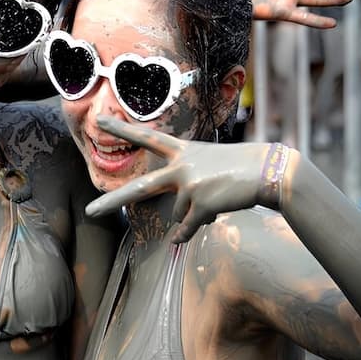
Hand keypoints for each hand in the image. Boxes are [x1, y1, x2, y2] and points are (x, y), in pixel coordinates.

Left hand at [85, 116, 288, 242]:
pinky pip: (186, 228)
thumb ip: (190, 185)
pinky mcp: (201, 204)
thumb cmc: (243, 167)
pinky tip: (183, 238)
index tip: (99, 121)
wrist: (270, 171)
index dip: (123, 129)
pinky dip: (185, 235)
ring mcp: (190, 185)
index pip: (148, 137)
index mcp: (184, 150)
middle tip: (90, 212)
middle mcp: (182, 166)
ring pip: (178, 213)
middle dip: (112, 202)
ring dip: (194, 213)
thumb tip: (181, 222)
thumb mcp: (211, 164)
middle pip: (140, 189)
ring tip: (219, 198)